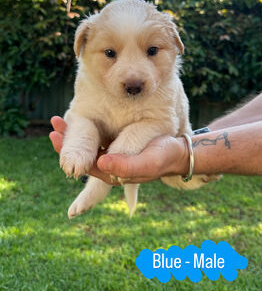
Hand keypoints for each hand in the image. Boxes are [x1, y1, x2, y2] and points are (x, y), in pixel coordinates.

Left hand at [50, 116, 188, 184]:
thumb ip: (125, 166)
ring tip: (60, 119)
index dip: (68, 151)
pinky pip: (97, 138)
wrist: (177, 151)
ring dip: (73, 134)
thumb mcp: (146, 162)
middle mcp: (109, 166)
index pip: (84, 164)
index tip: (56, 135)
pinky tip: (78, 116)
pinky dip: (86, 128)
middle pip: (82, 155)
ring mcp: (112, 156)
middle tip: (54, 122)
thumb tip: (101, 163)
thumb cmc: (163, 157)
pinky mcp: (117, 145)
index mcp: (112, 174)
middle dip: (66, 140)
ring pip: (88, 146)